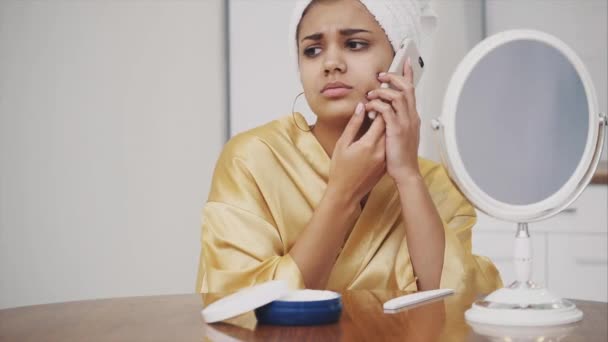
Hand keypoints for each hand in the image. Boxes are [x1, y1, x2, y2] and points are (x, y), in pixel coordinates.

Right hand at [328, 102, 385, 203]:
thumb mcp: (342, 144)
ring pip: (390, 136)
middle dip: (384, 115)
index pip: (382, 118)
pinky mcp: (385, 165)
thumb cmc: (340, 169)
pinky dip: (385, 139)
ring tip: (376, 122)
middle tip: (376, 110)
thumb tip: (361, 107)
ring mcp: (385, 159)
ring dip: (386, 127)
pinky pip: (388, 147)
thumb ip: (353, 124)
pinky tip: (376, 138)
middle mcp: (381, 151)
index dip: (378, 108)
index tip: (371, 105)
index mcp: (369, 144)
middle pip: (389, 126)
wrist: (346, 193)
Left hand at [365, 58, 420, 183]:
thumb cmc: (401, 156)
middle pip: (406, 87)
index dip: (409, 74)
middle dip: (393, 77)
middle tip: (381, 76)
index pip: (412, 90)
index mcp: (412, 117)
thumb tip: (389, 111)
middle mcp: (411, 117)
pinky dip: (377, 105)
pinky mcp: (396, 130)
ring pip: (397, 96)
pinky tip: (370, 107)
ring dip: (382, 91)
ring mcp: (405, 123)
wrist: (406, 172)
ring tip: (371, 94)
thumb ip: (397, 121)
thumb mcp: (401, 134)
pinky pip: (387, 110)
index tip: (405, 61)